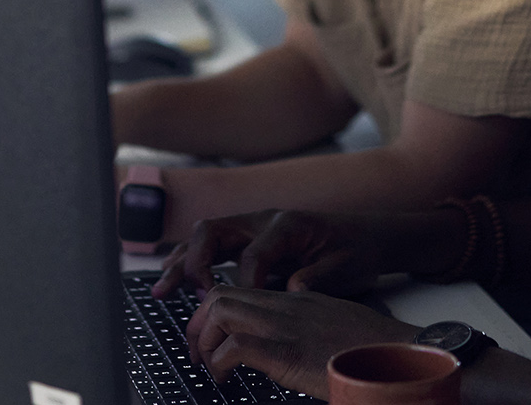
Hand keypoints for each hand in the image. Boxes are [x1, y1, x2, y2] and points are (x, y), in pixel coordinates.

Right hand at [154, 210, 394, 297]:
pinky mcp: (249, 238)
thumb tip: (291, 289)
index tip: (240, 310)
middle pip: (214, 233)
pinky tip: (176, 280)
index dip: (242, 284)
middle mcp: (263, 221)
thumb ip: (316, 278)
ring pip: (206, 238)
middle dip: (194, 263)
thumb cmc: (357, 251)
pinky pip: (213, 246)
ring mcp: (253, 227)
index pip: (252, 255)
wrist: (370, 234)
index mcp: (287, 225)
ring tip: (161, 290)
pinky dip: (192, 262)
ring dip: (182, 262)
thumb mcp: (345, 267)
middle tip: (181, 292)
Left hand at [186, 285, 416, 396]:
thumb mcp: (333, 329)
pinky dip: (219, 362)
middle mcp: (287, 305)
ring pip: (221, 310)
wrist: (402, 354)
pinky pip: (235, 347)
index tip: (210, 338)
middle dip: (198, 323)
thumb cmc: (375, 350)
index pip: (241, 290)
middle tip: (198, 354)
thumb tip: (288, 350)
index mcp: (298, 299)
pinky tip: (223, 379)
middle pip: (221, 294)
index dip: (214, 312)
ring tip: (207, 366)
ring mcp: (287, 325)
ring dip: (204, 339)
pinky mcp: (288, 351)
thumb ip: (307, 330)